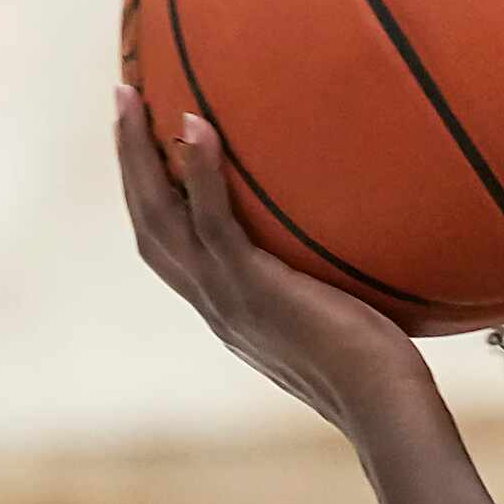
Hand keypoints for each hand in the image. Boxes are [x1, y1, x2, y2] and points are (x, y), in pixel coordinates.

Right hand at [117, 87, 432, 434]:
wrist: (383, 405)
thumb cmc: (381, 363)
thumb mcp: (340, 311)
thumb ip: (328, 279)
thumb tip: (358, 233)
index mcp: (226, 306)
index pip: (170, 245)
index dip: (151, 194)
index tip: (144, 145)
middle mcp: (213, 302)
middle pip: (147, 223)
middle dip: (129, 161)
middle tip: (120, 100)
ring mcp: (226, 298)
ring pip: (161, 218)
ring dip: (139, 156)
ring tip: (131, 98)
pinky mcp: (253, 289)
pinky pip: (215, 224)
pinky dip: (201, 173)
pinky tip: (197, 125)